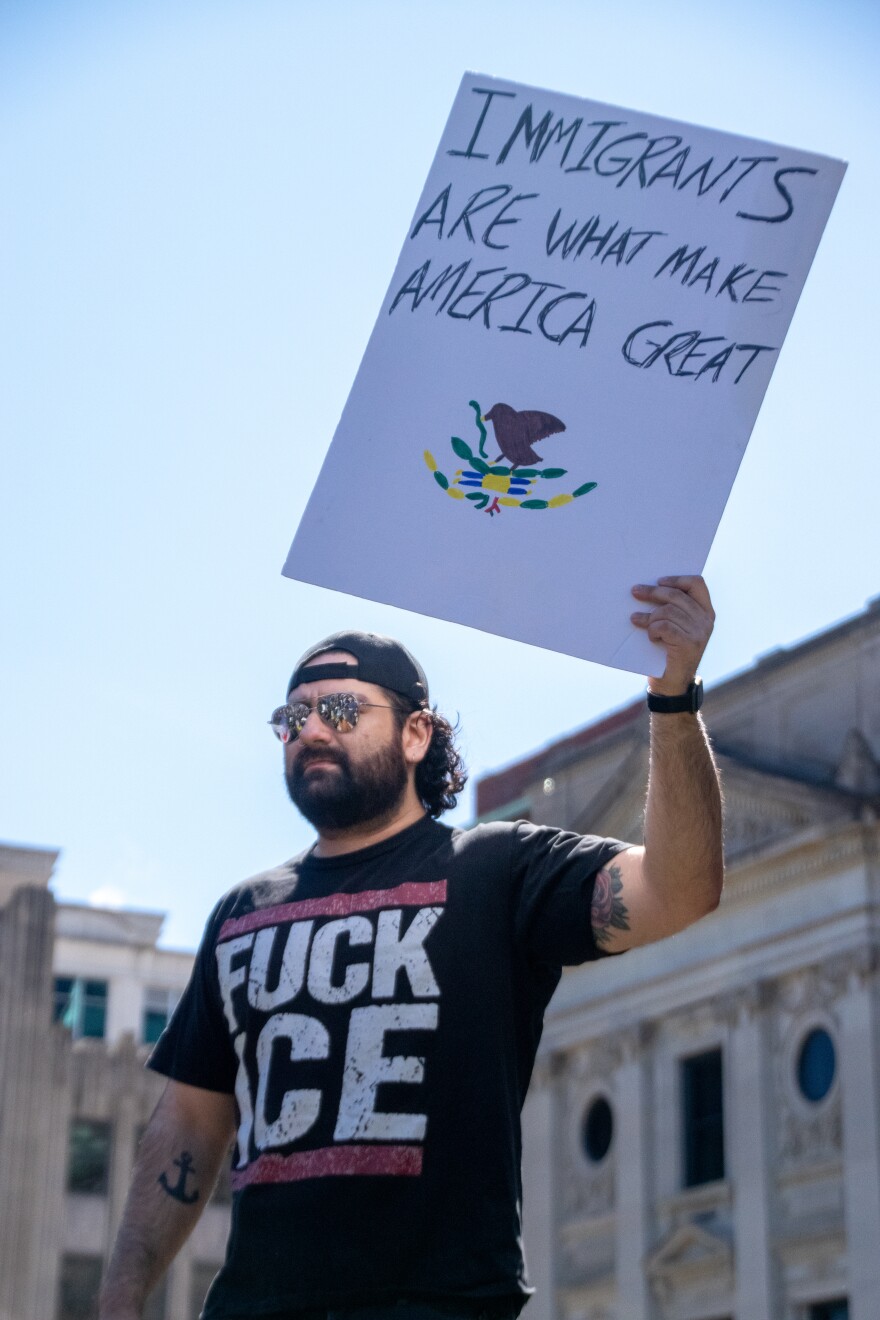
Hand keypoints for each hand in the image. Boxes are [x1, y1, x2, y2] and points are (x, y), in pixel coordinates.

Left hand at [631, 575, 714, 694]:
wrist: (672, 685)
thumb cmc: (668, 653)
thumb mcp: (675, 627)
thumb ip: (673, 609)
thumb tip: (649, 588)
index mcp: (706, 613)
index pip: (697, 584)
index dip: (677, 579)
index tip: (659, 581)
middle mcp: (706, 621)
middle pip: (677, 595)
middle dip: (653, 592)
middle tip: (635, 592)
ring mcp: (699, 633)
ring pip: (668, 611)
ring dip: (649, 616)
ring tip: (637, 621)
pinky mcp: (688, 644)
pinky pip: (664, 626)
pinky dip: (653, 629)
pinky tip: (650, 637)